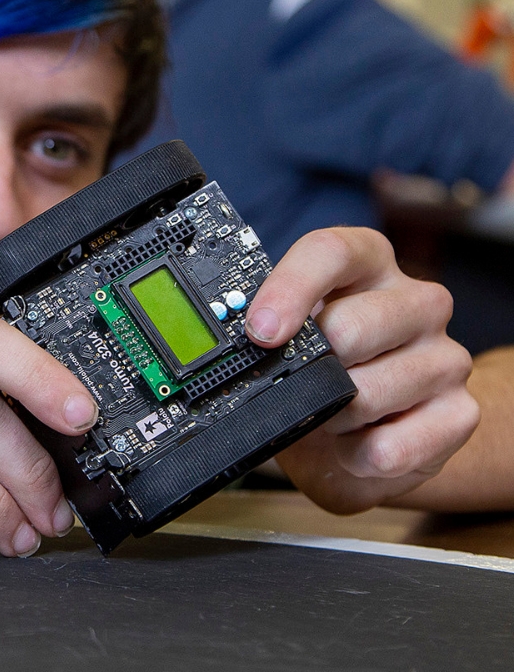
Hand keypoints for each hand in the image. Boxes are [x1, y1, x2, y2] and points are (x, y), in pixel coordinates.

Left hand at [246, 228, 476, 512]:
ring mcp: (447, 356)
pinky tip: (355, 445)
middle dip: (308, 369)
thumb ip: (270, 330)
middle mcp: (417, 302)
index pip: (331, 252)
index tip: (260, 331)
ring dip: (331, 418)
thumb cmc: (319, 376)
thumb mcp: (288, 342)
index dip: (291, 289)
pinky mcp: (462, 413)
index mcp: (368, 265)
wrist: (369, 437)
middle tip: (297, 385)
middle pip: (349, 327)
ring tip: (330, 417)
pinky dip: (355, 457)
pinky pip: (389, 447)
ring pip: (367, 393)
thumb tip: (248, 340)